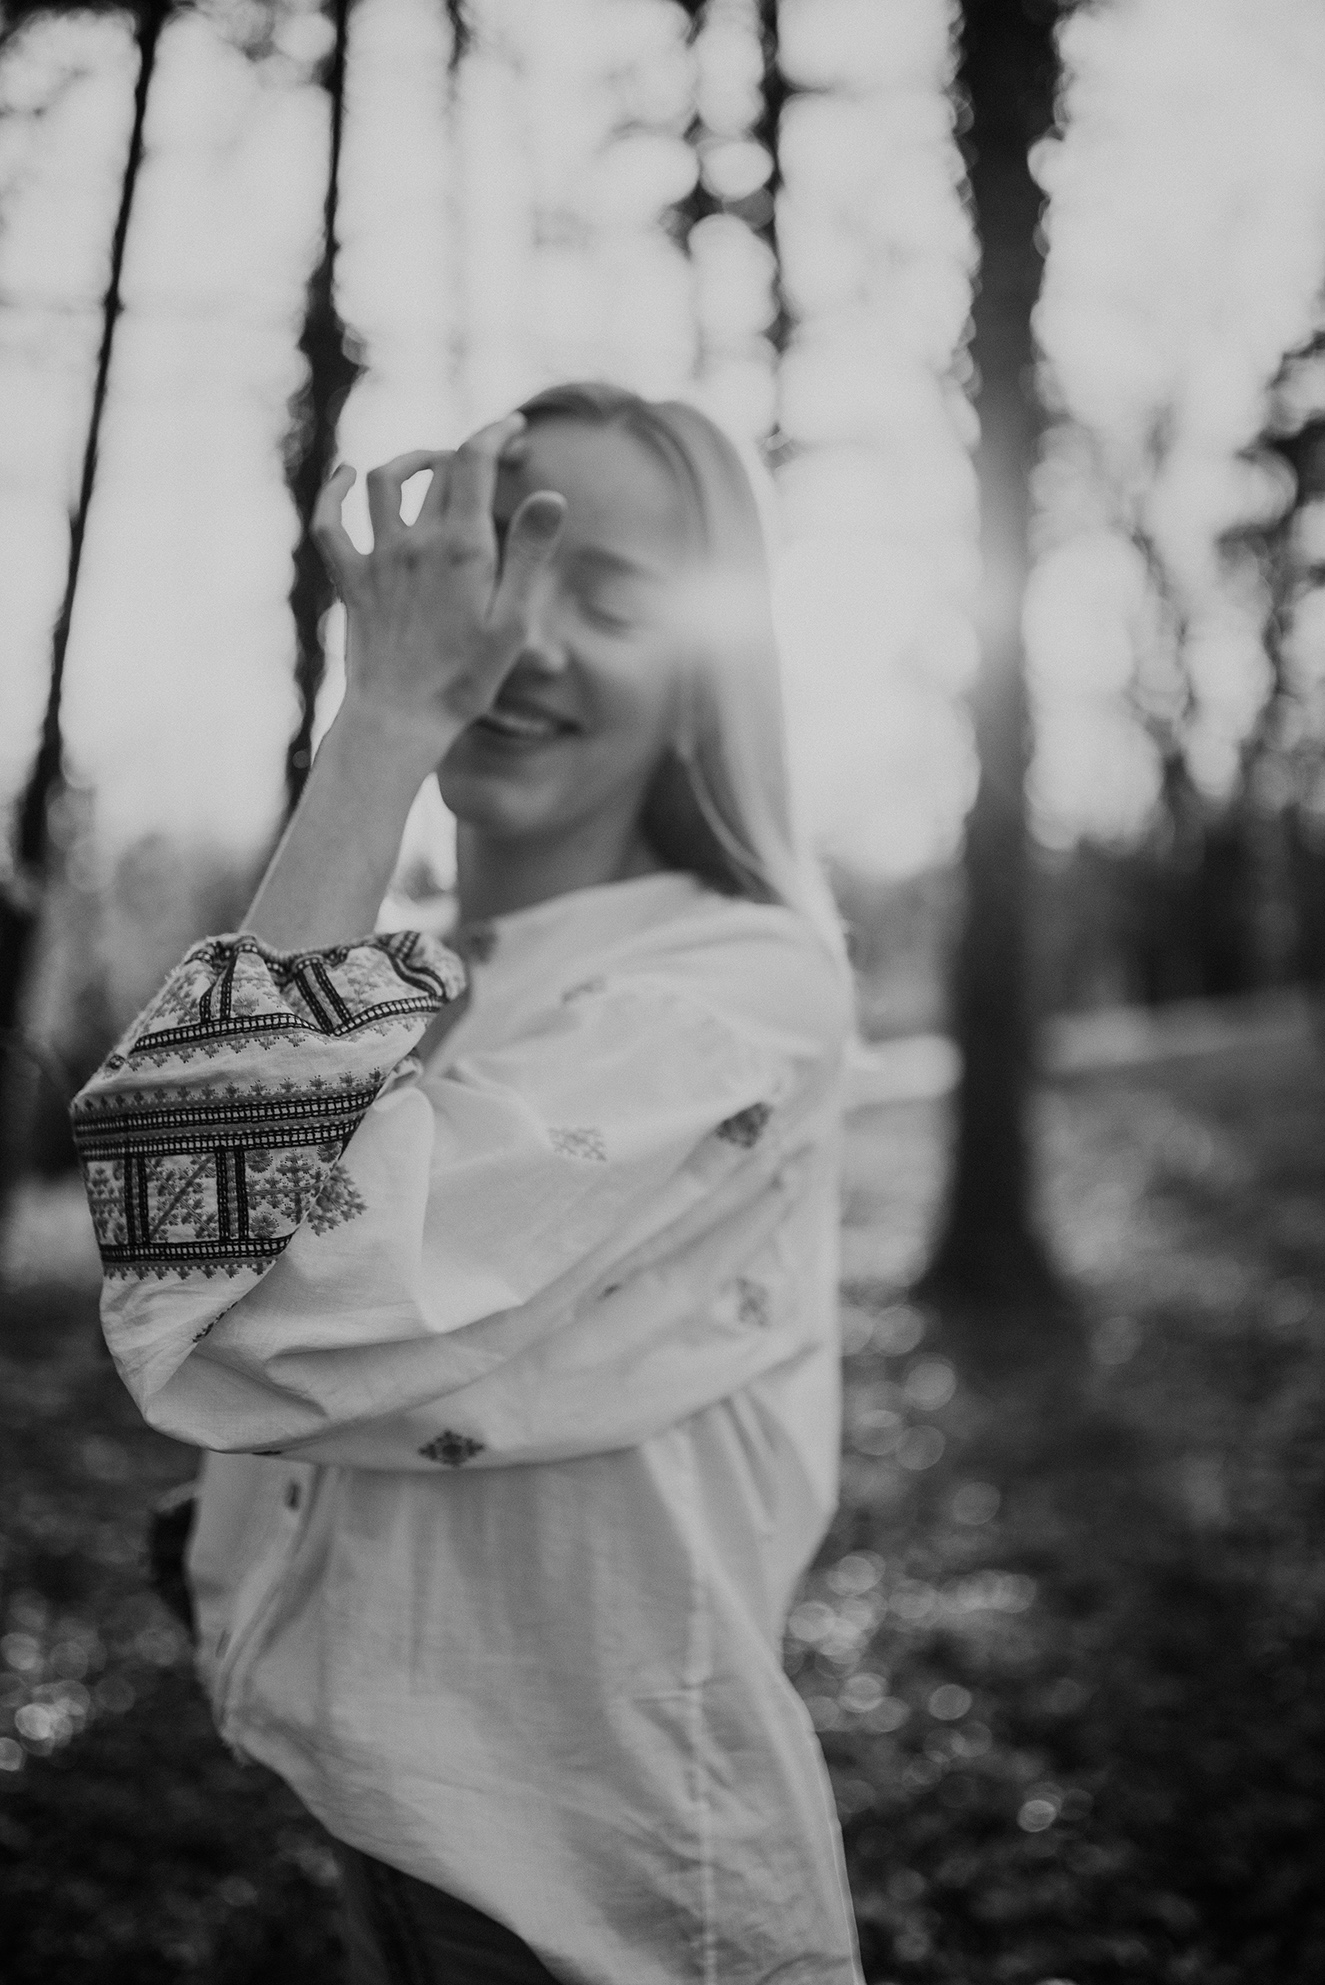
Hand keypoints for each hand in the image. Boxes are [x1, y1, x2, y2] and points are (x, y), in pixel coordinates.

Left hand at [312, 413, 565, 765]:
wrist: (402, 718)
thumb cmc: (466, 678)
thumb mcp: (513, 620)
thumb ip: (530, 553)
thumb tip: (552, 495)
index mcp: (461, 548)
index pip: (473, 460)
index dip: (494, 433)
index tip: (514, 429)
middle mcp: (415, 542)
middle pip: (438, 470)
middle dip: (468, 453)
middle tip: (493, 463)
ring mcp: (378, 559)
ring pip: (383, 480)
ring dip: (411, 461)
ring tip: (434, 466)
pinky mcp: (352, 581)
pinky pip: (330, 524)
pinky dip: (334, 493)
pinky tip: (345, 476)